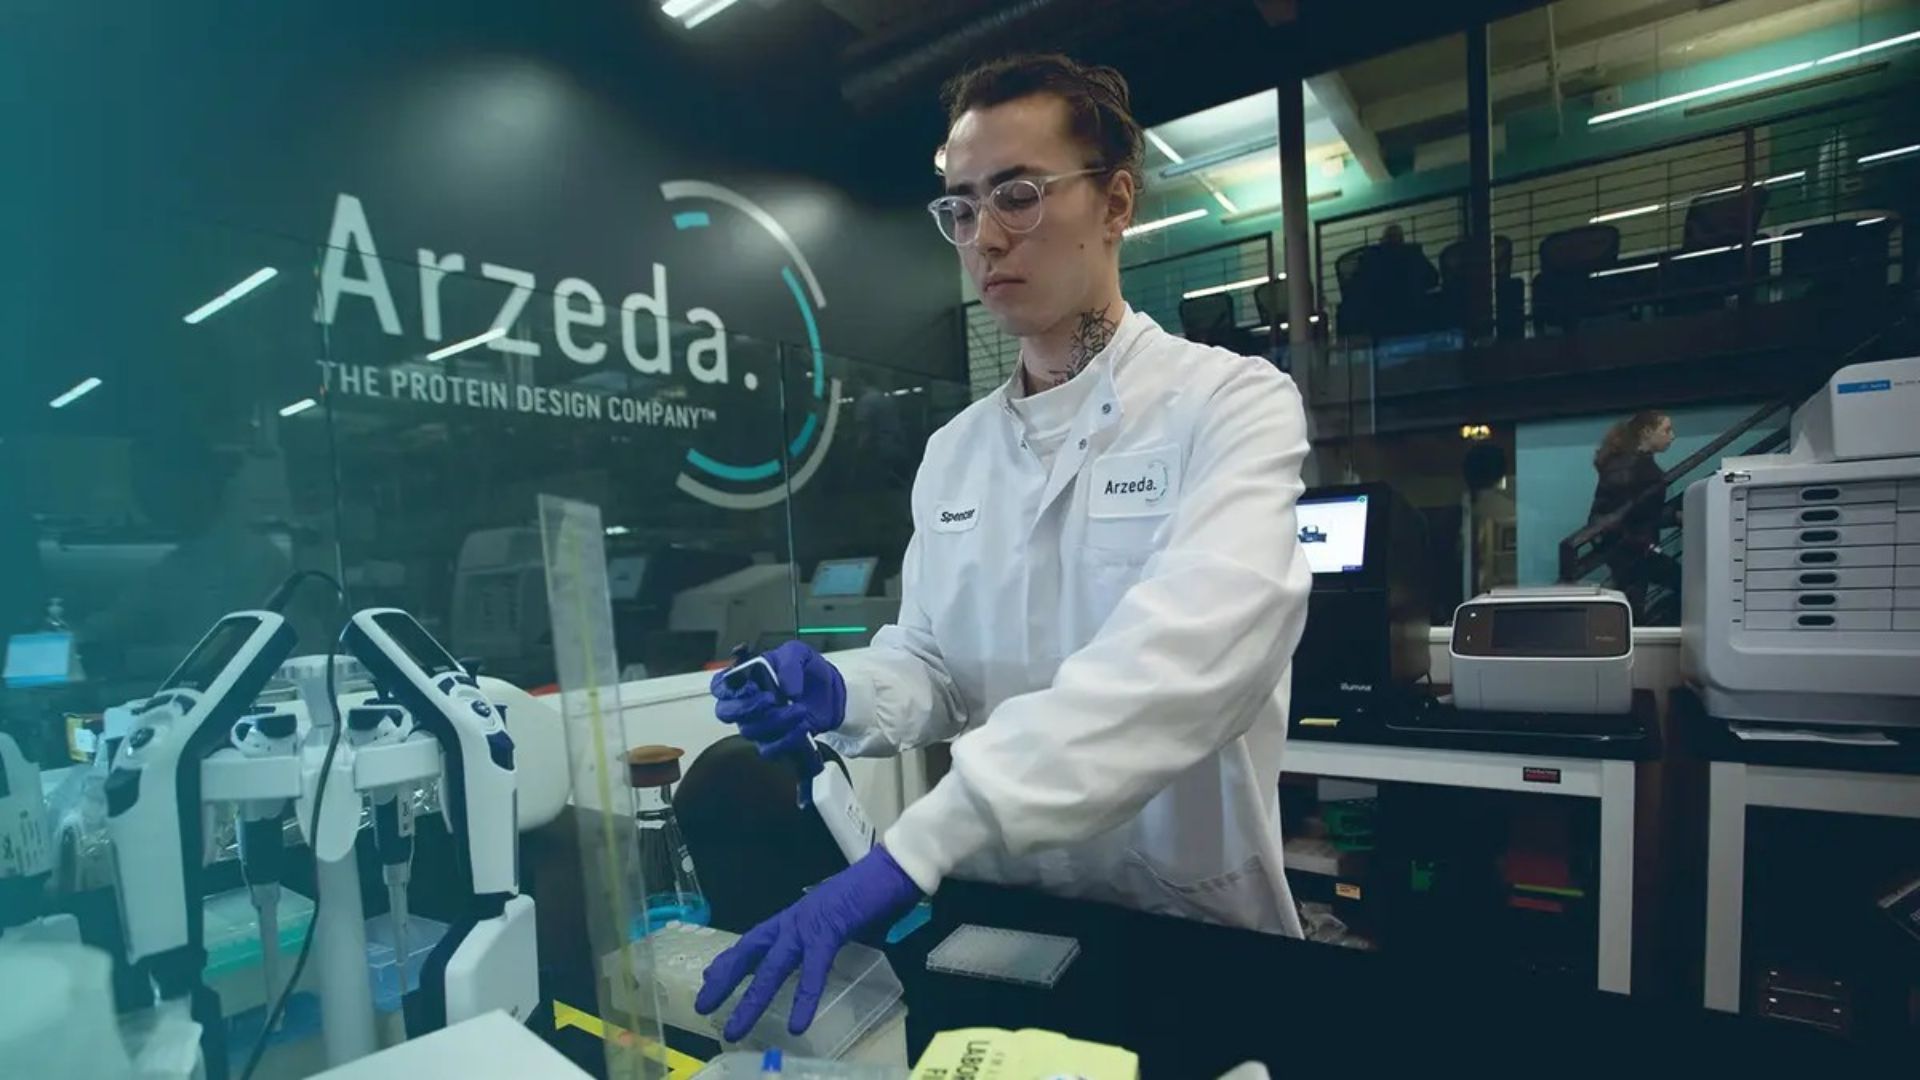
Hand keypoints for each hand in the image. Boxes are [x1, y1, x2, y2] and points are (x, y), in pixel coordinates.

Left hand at [695, 846, 922, 1040]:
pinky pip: (814, 970)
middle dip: (724, 979)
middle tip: (702, 1004)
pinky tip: (797, 1024)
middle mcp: (795, 919)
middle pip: (750, 951)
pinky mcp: (831, 930)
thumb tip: (832, 953)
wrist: (896, 868)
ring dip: (751, 999)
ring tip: (736, 1028)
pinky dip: (804, 998)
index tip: (709, 977)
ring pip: (772, 966)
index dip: (732, 960)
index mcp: (796, 917)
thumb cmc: (873, 893)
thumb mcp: (842, 922)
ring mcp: (810, 924)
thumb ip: (830, 939)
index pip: (755, 940)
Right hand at [710, 641, 846, 766]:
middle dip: (747, 707)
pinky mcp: (773, 742)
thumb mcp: (799, 653)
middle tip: (773, 699)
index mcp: (745, 678)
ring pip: (750, 730)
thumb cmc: (806, 670)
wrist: (829, 690)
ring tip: (800, 709)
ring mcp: (757, 725)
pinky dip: (787, 740)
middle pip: (726, 712)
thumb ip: (789, 663)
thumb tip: (786, 689)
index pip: (720, 686)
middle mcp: (746, 703)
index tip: (752, 686)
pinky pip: (769, 750)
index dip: (729, 689)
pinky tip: (802, 726)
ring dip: (777, 720)